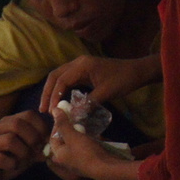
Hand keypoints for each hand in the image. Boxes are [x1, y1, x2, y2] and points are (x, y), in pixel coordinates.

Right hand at [0, 110, 48, 179]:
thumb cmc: (5, 160)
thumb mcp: (25, 151)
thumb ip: (38, 147)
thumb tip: (55, 147)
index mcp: (8, 123)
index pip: (29, 115)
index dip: (41, 127)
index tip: (46, 141)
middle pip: (18, 124)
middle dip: (32, 138)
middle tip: (36, 151)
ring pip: (10, 140)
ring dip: (23, 153)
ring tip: (23, 161)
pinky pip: (1, 159)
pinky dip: (12, 164)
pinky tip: (12, 167)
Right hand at [40, 54, 161, 112]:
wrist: (137, 71)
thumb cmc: (123, 80)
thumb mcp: (106, 93)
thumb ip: (88, 103)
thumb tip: (72, 116)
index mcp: (82, 65)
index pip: (61, 81)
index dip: (53, 97)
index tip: (50, 111)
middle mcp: (78, 62)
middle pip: (55, 76)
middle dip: (47, 92)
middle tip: (43, 110)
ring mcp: (81, 65)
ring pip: (60, 77)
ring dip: (53, 91)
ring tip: (48, 107)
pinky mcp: (84, 70)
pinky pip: (68, 79)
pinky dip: (62, 89)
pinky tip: (60, 101)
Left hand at [45, 109, 115, 179]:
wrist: (106, 168)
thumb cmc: (86, 152)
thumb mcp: (73, 136)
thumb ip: (63, 124)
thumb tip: (54, 110)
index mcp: (58, 155)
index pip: (53, 137)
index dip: (58, 125)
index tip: (65, 115)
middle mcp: (66, 160)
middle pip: (64, 141)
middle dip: (70, 129)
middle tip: (75, 120)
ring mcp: (78, 161)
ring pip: (75, 144)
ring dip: (79, 134)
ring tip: (84, 124)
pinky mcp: (89, 161)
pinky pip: (85, 148)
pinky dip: (87, 140)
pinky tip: (94, 134)